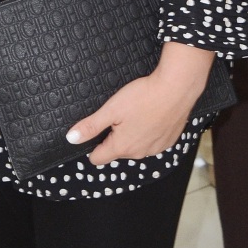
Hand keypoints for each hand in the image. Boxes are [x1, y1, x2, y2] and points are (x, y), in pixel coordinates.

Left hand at [66, 42, 213, 164]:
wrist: (176, 89)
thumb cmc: (143, 97)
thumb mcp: (111, 109)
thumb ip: (90, 126)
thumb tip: (71, 138)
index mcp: (122, 147)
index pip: (98, 158)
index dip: (92, 145)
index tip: (95, 129)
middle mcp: (139, 153)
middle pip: (116, 150)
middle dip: (113, 135)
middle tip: (118, 114)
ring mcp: (155, 148)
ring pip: (134, 146)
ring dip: (131, 133)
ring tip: (136, 112)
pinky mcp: (168, 141)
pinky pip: (151, 141)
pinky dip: (148, 131)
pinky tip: (150, 115)